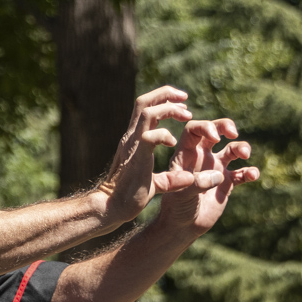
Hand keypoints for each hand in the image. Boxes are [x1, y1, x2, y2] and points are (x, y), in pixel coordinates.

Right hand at [95, 86, 195, 224]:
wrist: (113, 207)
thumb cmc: (130, 196)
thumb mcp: (156, 184)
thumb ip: (170, 179)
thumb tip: (189, 178)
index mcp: (134, 140)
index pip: (145, 108)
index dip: (164, 100)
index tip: (182, 105)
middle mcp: (131, 137)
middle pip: (144, 102)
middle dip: (166, 94)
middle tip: (185, 98)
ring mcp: (132, 145)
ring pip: (147, 111)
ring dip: (169, 108)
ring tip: (186, 114)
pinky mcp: (136, 156)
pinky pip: (150, 136)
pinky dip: (165, 134)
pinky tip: (173, 143)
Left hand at [152, 118, 257, 233]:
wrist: (183, 227)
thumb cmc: (176, 209)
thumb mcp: (181, 195)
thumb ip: (197, 183)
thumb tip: (219, 174)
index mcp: (186, 155)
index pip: (194, 130)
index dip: (205, 127)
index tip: (216, 137)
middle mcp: (202, 157)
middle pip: (215, 131)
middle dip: (225, 126)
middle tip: (233, 133)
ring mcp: (215, 169)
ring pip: (232, 149)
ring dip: (241, 147)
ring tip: (245, 155)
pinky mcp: (227, 183)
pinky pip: (243, 172)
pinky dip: (250, 172)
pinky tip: (253, 176)